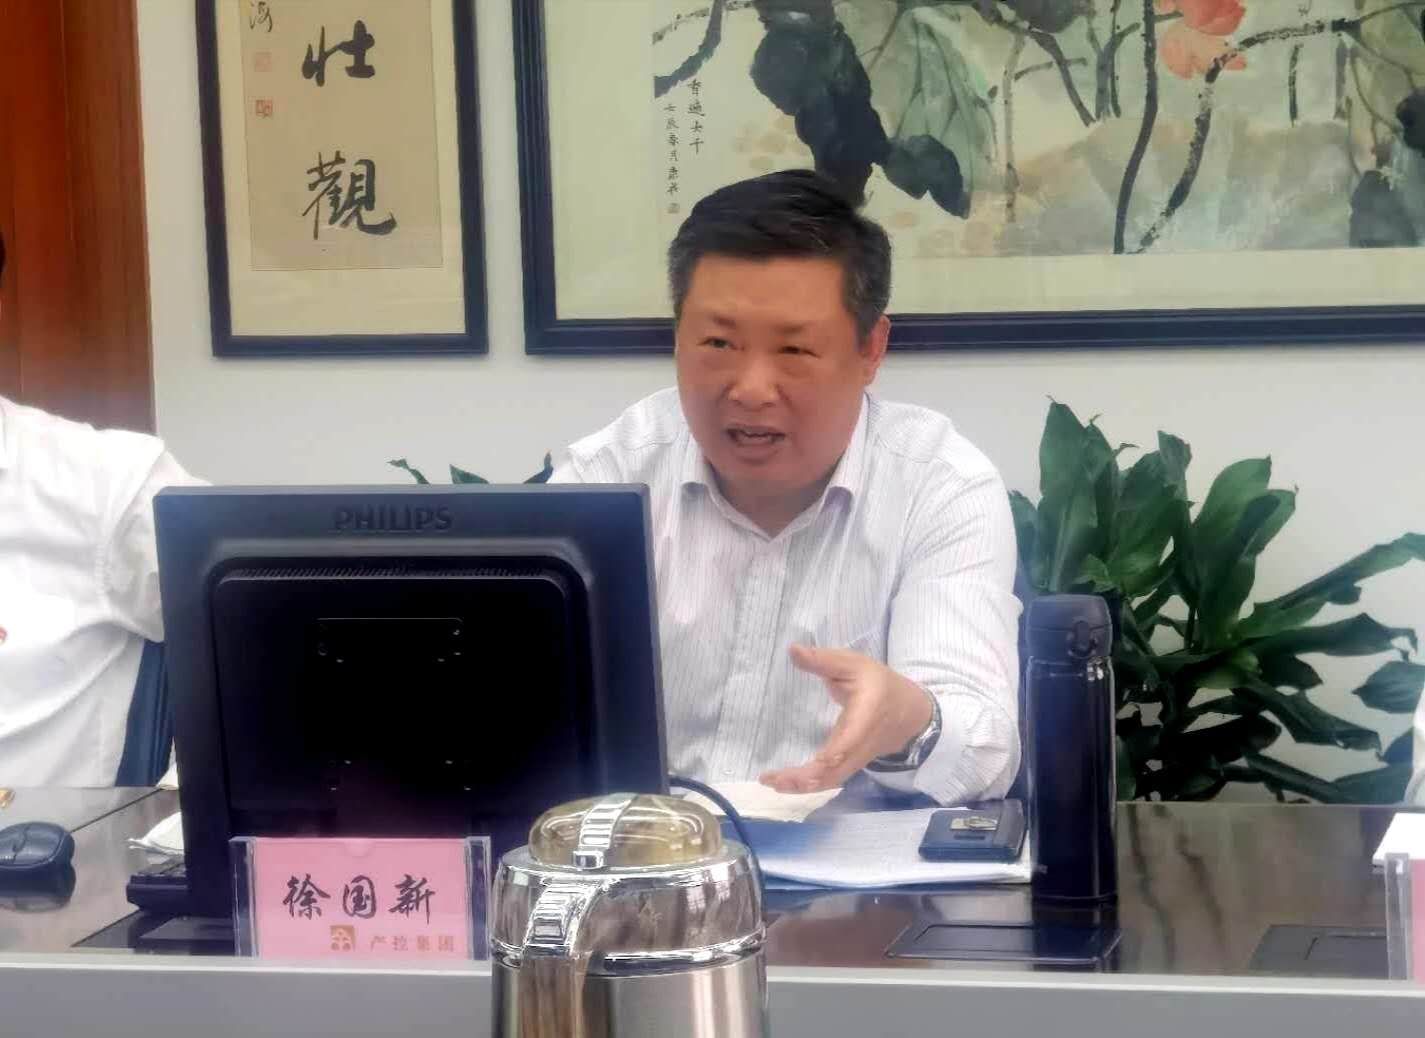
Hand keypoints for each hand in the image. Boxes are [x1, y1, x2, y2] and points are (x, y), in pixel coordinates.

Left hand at [759, 644, 934, 793]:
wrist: (910, 712)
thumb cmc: (880, 684)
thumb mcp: (854, 664)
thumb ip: (823, 660)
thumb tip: (792, 650)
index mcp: (865, 718)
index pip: (850, 741)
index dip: (832, 754)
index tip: (813, 762)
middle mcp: (861, 745)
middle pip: (835, 771)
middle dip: (804, 779)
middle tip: (770, 779)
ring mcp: (856, 759)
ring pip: (831, 780)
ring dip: (802, 786)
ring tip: (770, 781)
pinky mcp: (850, 764)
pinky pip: (830, 779)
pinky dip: (808, 784)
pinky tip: (785, 782)